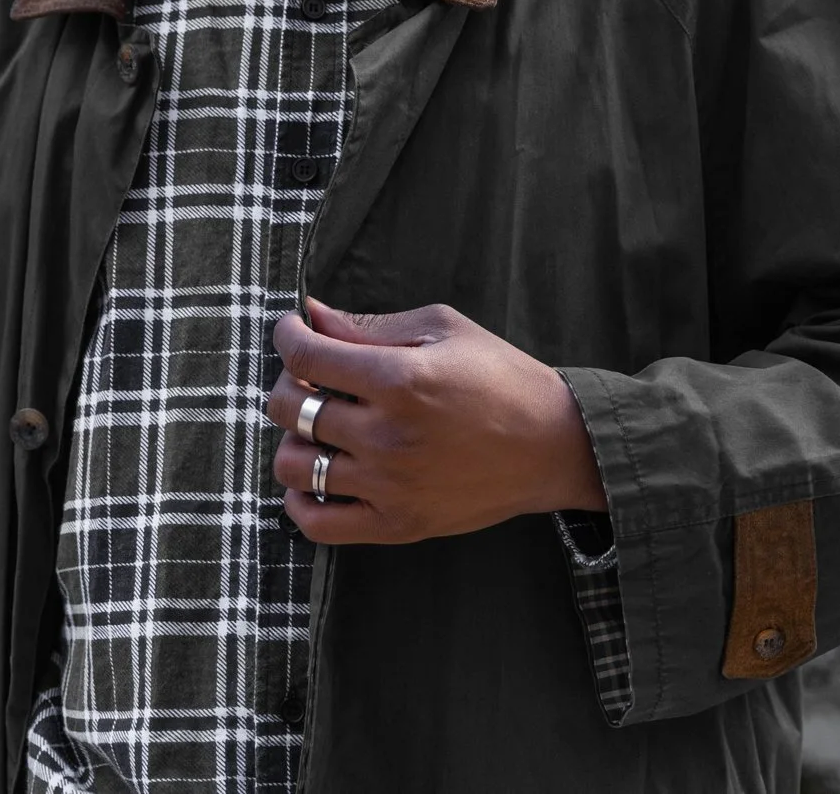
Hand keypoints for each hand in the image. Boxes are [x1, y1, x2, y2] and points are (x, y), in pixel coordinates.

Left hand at [262, 298, 608, 544]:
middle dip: (287, 383)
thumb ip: (370, 326)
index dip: (286, 336)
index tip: (291, 332)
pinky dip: (301, 501)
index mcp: (400, 380)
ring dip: (292, 440)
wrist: (553, 445)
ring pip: (294, 467)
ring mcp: (390, 486)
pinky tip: (319, 476)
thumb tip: (312, 316)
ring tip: (319, 429)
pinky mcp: (397, 524)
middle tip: (310, 378)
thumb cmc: (500, 376)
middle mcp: (388, 436)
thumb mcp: (443, 330)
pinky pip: (318, 523)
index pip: (306, 357)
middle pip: (289, 409)